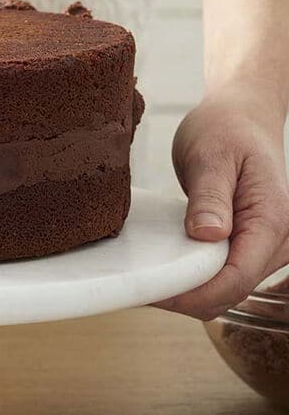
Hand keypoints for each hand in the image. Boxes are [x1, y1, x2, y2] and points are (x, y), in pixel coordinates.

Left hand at [160, 83, 288, 319]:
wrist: (242, 117)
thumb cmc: (227, 129)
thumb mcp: (211, 155)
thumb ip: (210, 196)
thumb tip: (208, 236)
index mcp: (273, 219)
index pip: (236, 278)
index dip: (194, 293)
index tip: (153, 291)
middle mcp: (279, 240)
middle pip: (232, 291)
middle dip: (187, 297)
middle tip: (139, 286)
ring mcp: (268, 246)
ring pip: (228, 288)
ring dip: (190, 290)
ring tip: (149, 278)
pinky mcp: (251, 245)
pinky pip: (224, 274)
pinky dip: (196, 277)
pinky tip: (166, 268)